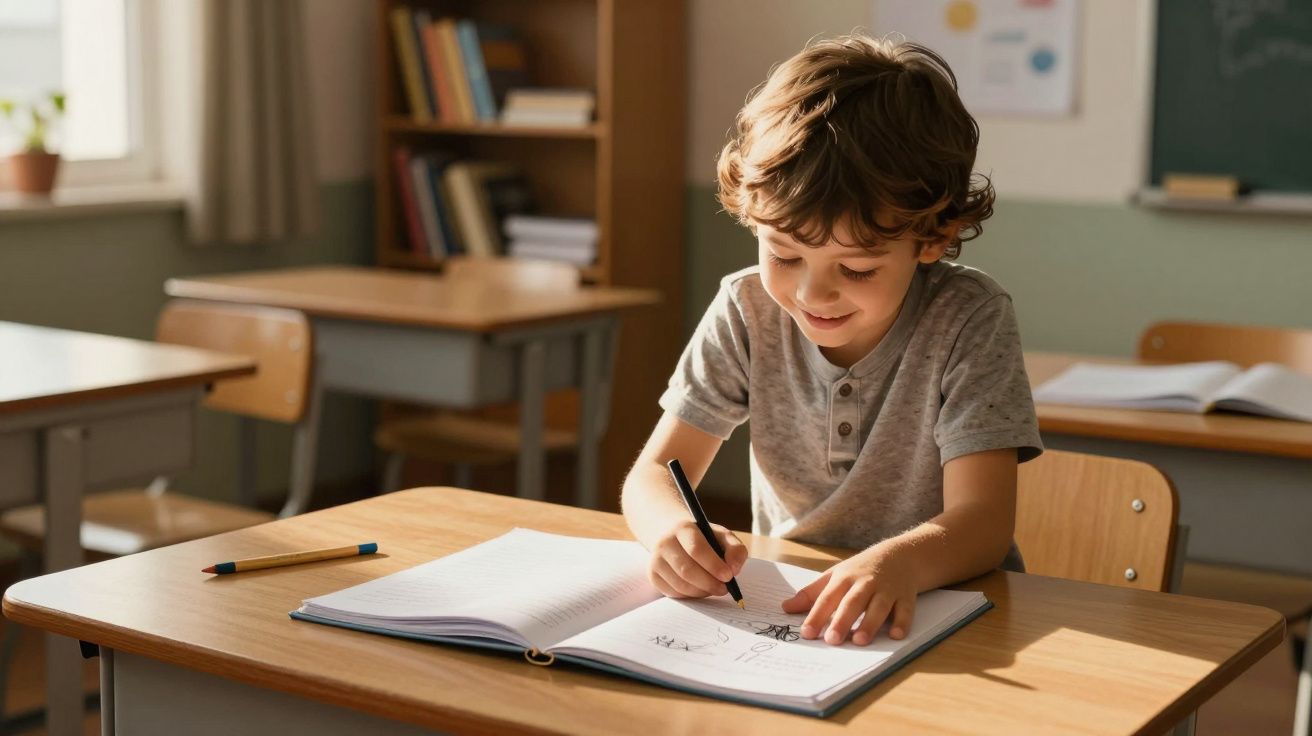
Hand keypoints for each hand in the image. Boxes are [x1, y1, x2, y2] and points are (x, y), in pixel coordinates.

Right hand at [646, 520, 747, 599]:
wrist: (673, 535)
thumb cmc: (703, 538)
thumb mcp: (722, 536)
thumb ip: (735, 549)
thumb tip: (734, 570)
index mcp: (683, 528)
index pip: (696, 549)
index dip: (713, 565)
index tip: (728, 576)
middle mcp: (665, 543)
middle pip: (687, 570)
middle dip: (709, 583)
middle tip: (724, 589)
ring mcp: (656, 560)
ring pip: (680, 584)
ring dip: (701, 592)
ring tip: (714, 589)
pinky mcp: (653, 575)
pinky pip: (673, 593)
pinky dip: (690, 596)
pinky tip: (700, 589)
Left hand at [781, 546, 916, 645]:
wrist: (900, 555)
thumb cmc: (861, 569)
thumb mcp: (834, 576)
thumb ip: (811, 594)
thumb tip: (785, 608)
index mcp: (845, 578)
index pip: (827, 598)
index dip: (816, 615)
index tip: (806, 633)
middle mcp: (865, 583)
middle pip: (853, 602)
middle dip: (842, 621)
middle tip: (832, 641)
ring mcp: (887, 589)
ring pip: (879, 607)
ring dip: (870, 623)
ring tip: (859, 641)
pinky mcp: (906, 596)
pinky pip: (905, 610)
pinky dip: (902, 622)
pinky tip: (896, 635)